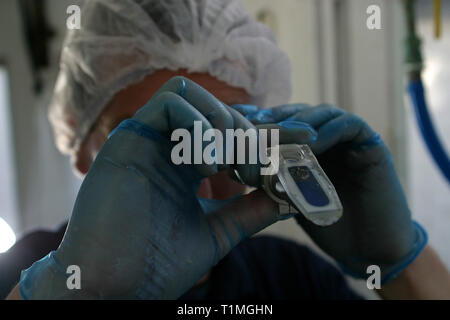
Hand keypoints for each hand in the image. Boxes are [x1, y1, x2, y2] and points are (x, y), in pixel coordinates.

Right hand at [19, 78, 315, 299]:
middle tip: (258, 169)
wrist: (114, 287)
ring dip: (221, 125)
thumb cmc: (159, 264)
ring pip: (188, 95)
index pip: (226, 131)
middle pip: (212, 108)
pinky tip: (208, 167)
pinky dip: (197, 127)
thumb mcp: (219, 232)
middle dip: (245, 133)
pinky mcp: (126, 139)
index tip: (297, 145)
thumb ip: (251, 211)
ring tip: (233, 166)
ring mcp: (144, 140)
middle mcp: (163, 147)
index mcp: (182, 166)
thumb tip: (290, 196)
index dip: (261, 135)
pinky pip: (168, 105)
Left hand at [236, 104, 427, 283]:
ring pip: (324, 114)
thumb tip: (240, 168)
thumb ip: (274, 180)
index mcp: (313, 148)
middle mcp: (332, 140)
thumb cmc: (328, 226)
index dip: (264, 121)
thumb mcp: (292, 198)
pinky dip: (328, 131)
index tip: (242, 128)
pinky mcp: (372, 146)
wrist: (368, 250)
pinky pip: (350, 126)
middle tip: (257, 125)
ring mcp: (352, 141)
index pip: (286, 122)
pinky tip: (310, 144)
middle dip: (277, 118)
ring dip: (300, 121)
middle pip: (302, 114)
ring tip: (279, 135)